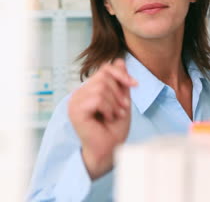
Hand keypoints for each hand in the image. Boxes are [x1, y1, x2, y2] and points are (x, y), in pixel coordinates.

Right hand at [68, 59, 137, 179]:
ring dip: (114, 103)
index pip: (104, 69)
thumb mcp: (122, 100)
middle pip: (104, 76)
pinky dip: (108, 109)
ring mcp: (75, 101)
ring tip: (115, 115)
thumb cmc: (114, 129)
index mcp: (89, 90)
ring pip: (101, 87)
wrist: (110, 149)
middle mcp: (79, 93)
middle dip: (119, 92)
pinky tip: (107, 119)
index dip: (121, 73)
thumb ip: (120, 82)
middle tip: (122, 108)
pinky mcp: (76, 110)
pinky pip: (97, 99)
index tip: (135, 84)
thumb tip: (119, 60)